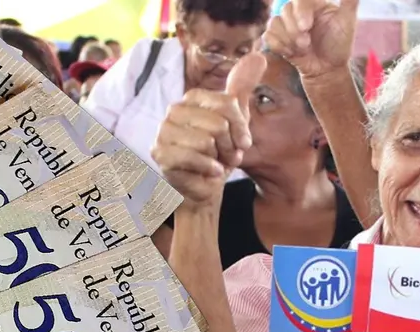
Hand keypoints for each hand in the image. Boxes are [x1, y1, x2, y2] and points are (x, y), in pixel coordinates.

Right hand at [151, 53, 266, 207]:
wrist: (205, 187)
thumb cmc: (219, 153)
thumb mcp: (236, 120)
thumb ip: (243, 88)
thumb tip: (258, 56)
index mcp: (192, 98)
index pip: (228, 104)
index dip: (242, 127)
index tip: (242, 142)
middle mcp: (174, 111)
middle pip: (219, 124)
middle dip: (230, 146)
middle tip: (226, 155)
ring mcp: (164, 132)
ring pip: (207, 141)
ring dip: (220, 159)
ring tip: (216, 163)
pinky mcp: (160, 154)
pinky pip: (196, 157)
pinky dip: (210, 169)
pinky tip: (209, 173)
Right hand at [263, 0, 358, 80]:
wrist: (328, 69)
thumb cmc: (339, 45)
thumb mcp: (347, 22)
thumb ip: (349, 1)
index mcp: (313, 3)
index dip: (300, 11)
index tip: (306, 26)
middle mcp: (298, 10)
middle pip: (285, 9)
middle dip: (295, 31)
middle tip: (307, 44)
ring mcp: (286, 24)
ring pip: (275, 22)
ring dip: (288, 40)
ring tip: (303, 49)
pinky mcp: (277, 37)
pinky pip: (267, 36)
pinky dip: (278, 46)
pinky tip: (291, 53)